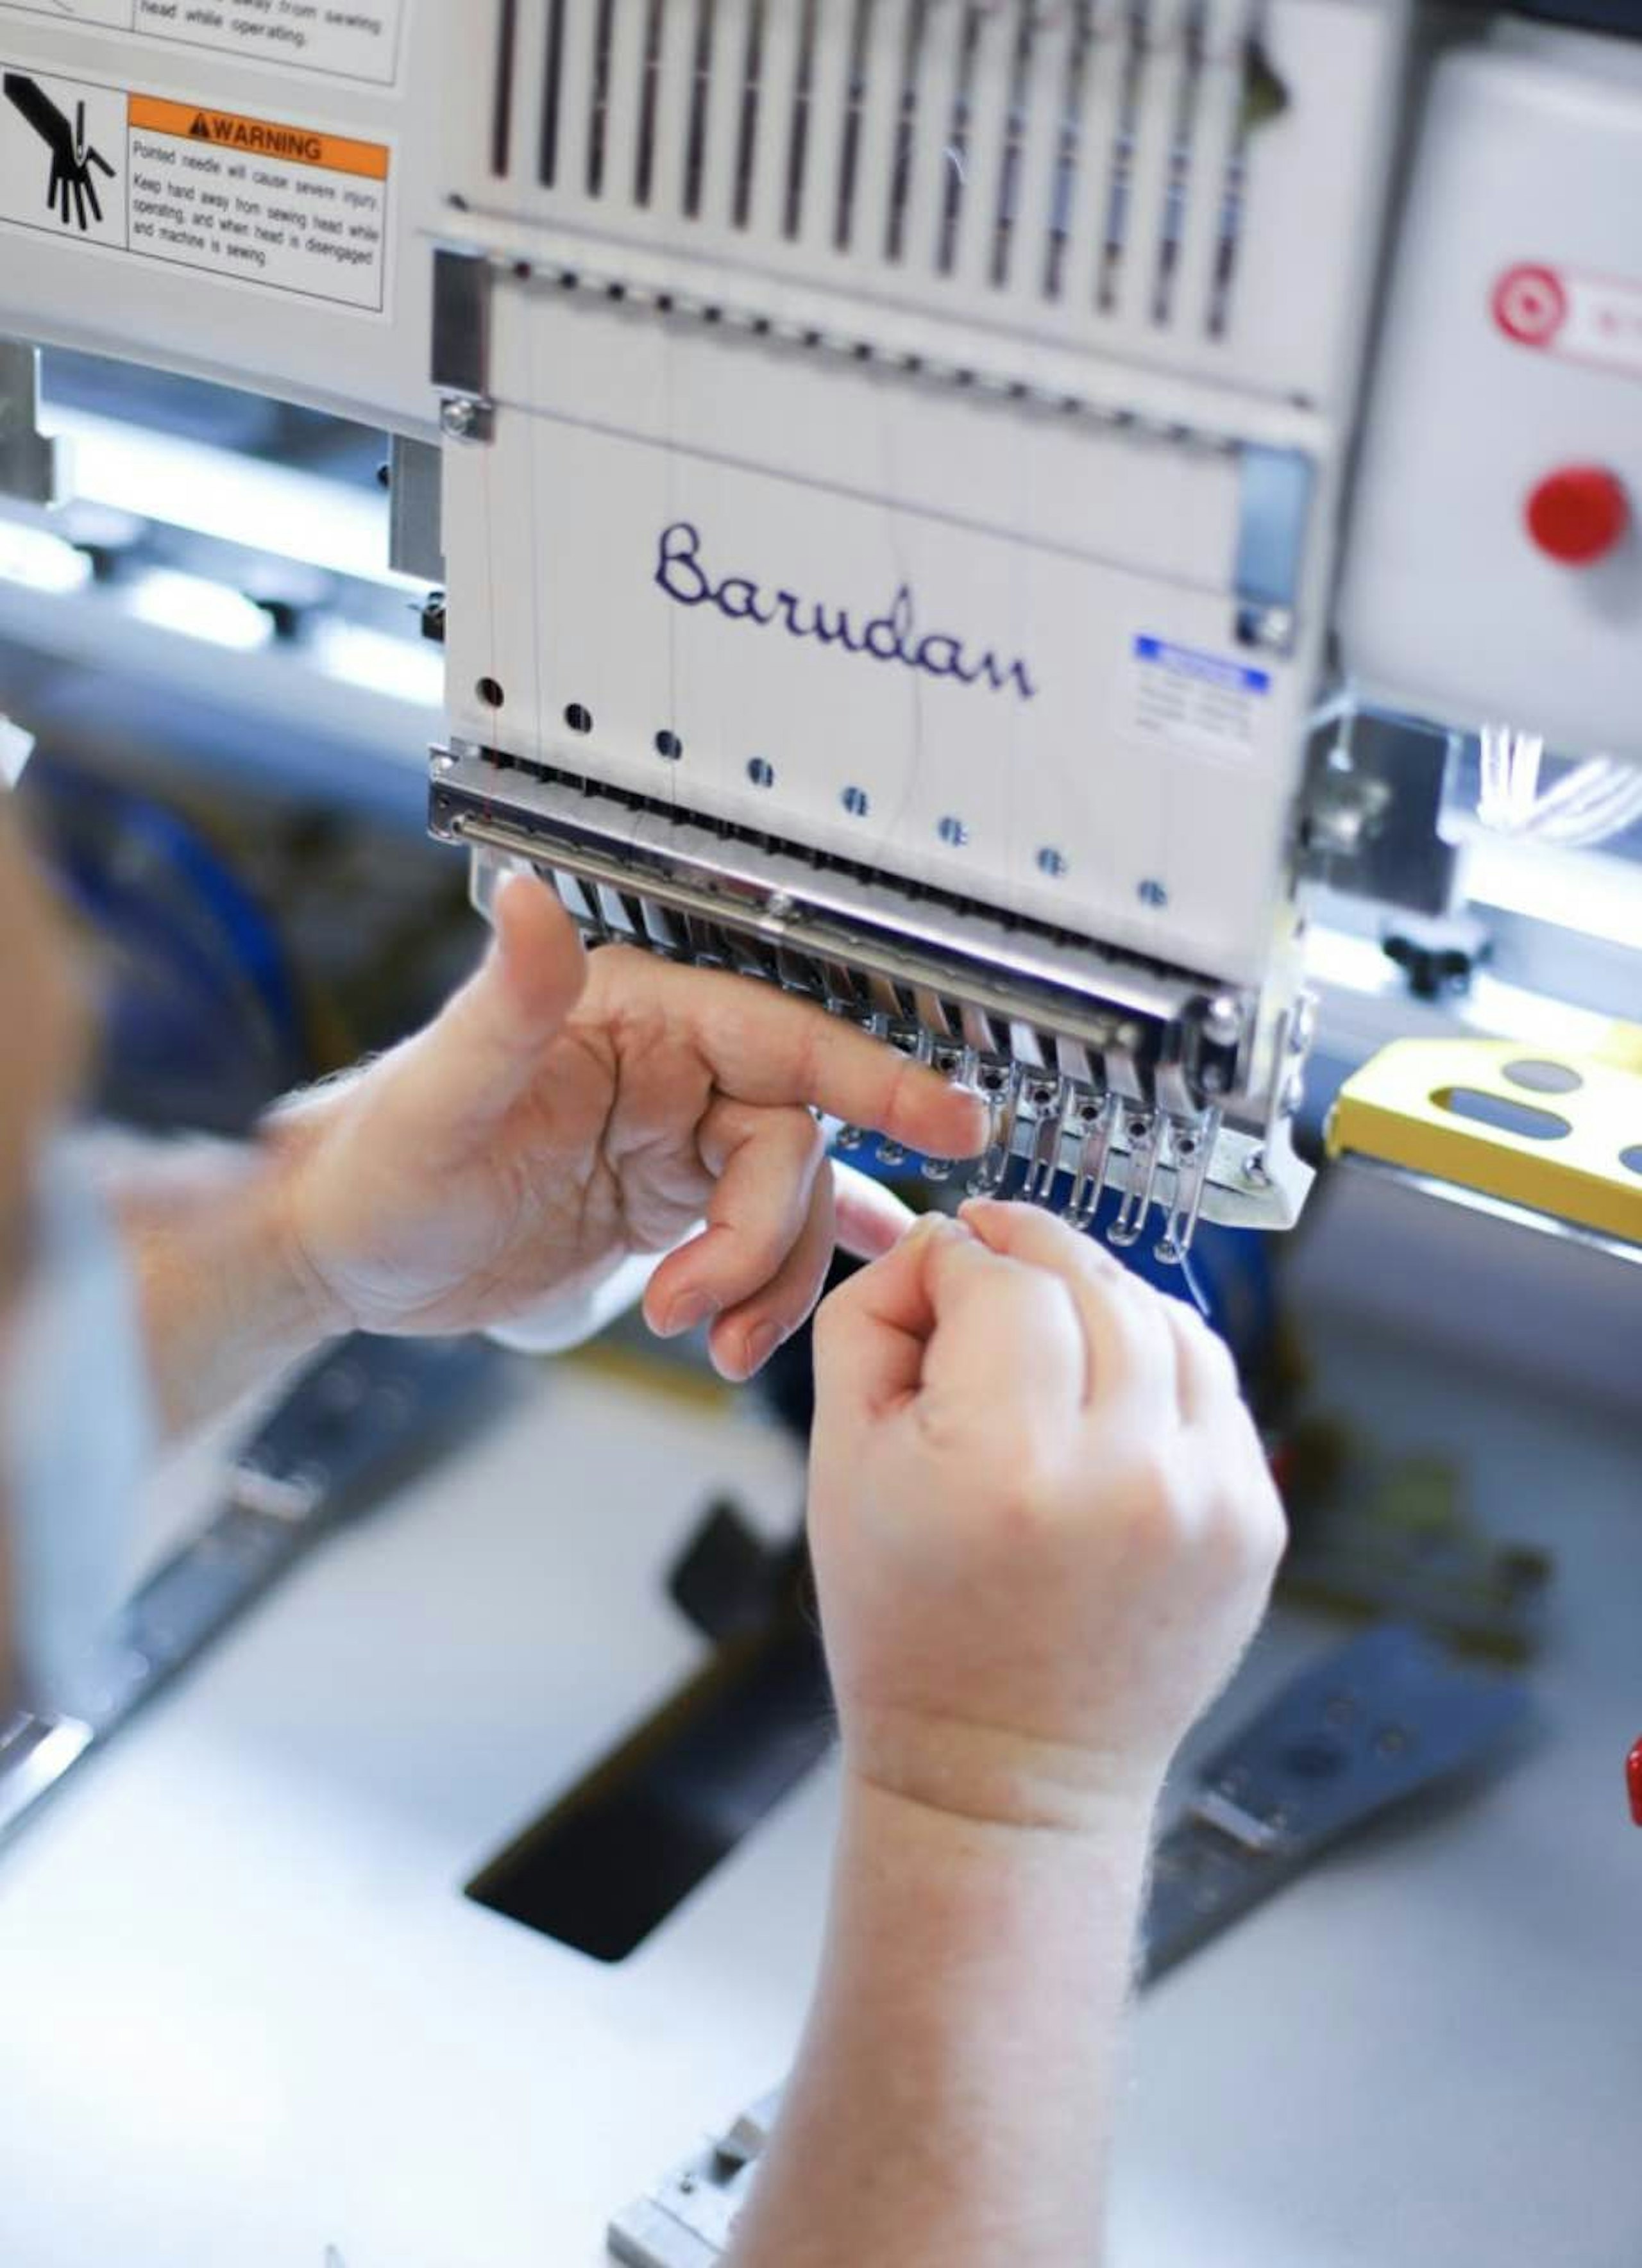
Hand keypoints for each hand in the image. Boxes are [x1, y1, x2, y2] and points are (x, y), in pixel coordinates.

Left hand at [271, 877, 985, 1379]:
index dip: (872, 1078)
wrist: (345, 1254)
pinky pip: (764, 1232)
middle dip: (766, 1237)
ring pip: (788, 1200)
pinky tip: (841, 1287)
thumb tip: (533, 905)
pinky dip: (797, 1267)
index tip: (947, 1123)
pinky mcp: (668, 1203)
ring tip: (706, 1337)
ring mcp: (675, 1139)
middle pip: (794, 1142)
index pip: (783, 1038)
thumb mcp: (437, 1096)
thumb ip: (504, 1004)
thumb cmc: (372, 1168)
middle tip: (700, 1305)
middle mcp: (670, 1070)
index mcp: (635, 1018)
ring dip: (768, 1280)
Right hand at [808, 1200, 1284, 1830]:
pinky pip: (1214, 1384)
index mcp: (1007, 1465)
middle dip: (1030, 1251)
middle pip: (1090, 1283)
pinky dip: (1160, 1358)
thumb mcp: (840, 1465)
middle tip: (989, 1253)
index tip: (936, 1263)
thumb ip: (868, 1323)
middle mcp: (1124, 1476)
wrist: (1006, 1768)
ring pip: (1168, 1316)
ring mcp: (1204, 1499)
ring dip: (1104, 1293)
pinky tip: (1107, 1380)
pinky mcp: (1251, 1520)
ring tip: (1049, 1316)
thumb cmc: (909, 1627)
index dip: (957, 1254)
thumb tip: (931, 1243)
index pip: (1000, 1281)